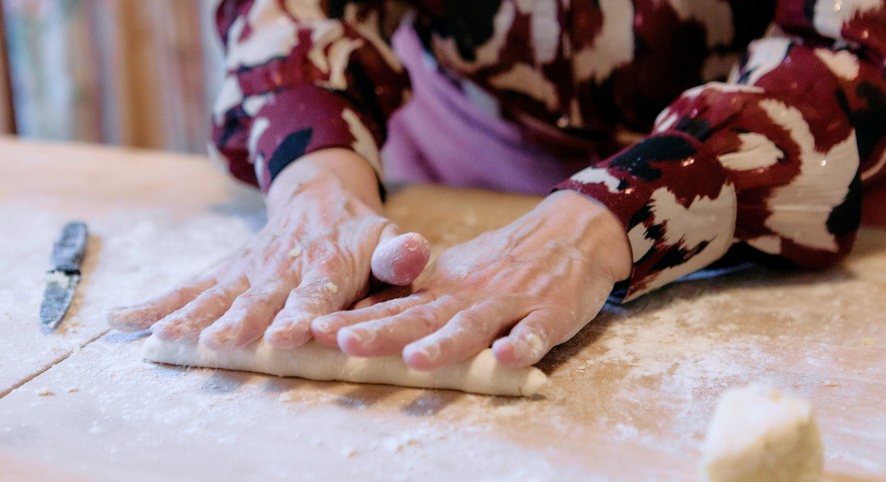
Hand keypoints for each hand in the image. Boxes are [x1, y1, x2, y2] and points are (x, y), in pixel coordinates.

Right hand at [108, 149, 429, 349]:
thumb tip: (416, 254)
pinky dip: (155, 303)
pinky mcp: (225, 271)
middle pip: (258, 299)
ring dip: (190, 314)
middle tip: (220, 342)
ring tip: (166, 336)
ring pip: (216, 294)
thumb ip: (399, 254)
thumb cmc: (359, 233)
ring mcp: (247, 270)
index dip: (301, 314)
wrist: (318, 196)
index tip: (290, 334)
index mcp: (324, 266)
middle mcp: (280, 268)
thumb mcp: (386, 238)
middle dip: (239, 321)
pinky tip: (122, 321)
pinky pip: (188, 286)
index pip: (313, 294)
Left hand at [311, 191, 631, 368]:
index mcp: (444, 289)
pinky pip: (537, 331)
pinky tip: (507, 356)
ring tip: (414, 359)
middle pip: (422, 316)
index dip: (356, 319)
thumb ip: (411, 300)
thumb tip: (355, 319)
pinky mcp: (551, 312)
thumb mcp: (452, 276)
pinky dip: (523, 343)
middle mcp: (469, 295)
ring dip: (444, 343)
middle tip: (343, 340)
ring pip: (474, 324)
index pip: (394, 306)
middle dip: (382, 331)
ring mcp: (511, 303)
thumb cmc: (504, 263)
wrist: (570, 232)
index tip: (316, 328)